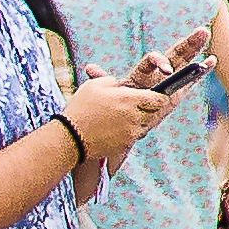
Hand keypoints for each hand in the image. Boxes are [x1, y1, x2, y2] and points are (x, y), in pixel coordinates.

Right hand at [54, 75, 170, 167]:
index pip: (159, 99)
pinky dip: (127, 133)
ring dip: (137, 122)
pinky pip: (133, 137)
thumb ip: (114, 82)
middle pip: (154, 113)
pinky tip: (113, 129)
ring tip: (120, 118)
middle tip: (134, 107)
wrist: (69, 137)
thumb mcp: (95, 85)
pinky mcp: (124, 145)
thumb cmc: (80, 108)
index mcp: (130, 99)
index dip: (158, 97)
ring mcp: (130, 133)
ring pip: (144, 126)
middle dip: (147, 109)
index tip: (153, 97)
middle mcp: (134, 116)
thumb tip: (122, 86)